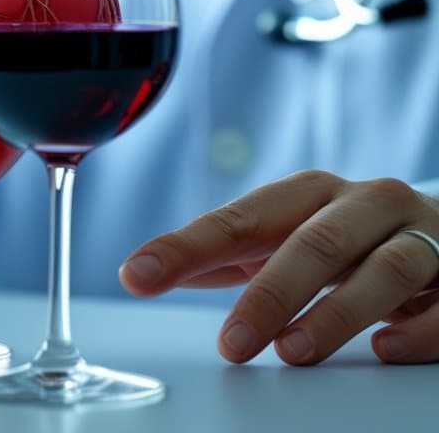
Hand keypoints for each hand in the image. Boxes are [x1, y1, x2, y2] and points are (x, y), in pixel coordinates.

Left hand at [119, 169, 438, 364]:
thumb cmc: (349, 237)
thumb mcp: (284, 236)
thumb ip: (223, 255)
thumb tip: (147, 269)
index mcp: (310, 194)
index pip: (238, 219)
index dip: (185, 247)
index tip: (137, 275)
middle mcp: (366, 205)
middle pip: (316, 242)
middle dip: (270, 293)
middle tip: (232, 343)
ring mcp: (422, 237)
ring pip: (385, 268)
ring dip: (338, 312)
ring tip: (294, 351)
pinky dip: (417, 328)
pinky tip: (384, 350)